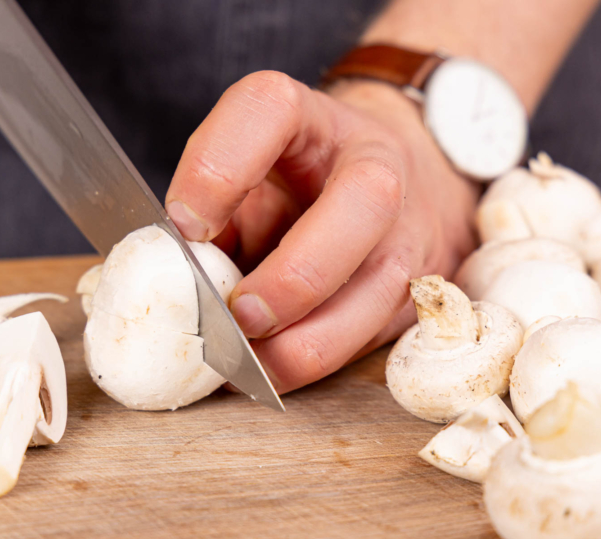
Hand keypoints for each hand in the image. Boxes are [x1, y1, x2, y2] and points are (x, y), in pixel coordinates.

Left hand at [166, 71, 479, 393]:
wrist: (399, 180)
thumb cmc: (303, 179)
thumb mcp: (252, 175)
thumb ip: (219, 214)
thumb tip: (179, 283)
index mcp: (313, 120)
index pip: (268, 109)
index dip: (217, 169)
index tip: (184, 228)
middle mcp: (375, 165)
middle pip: (363, 201)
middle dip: (293, 277)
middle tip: (239, 317)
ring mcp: (409, 229)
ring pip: (380, 291)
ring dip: (304, 345)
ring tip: (247, 364)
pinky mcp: (421, 288)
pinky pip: (374, 338)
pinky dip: (317, 363)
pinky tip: (274, 367)